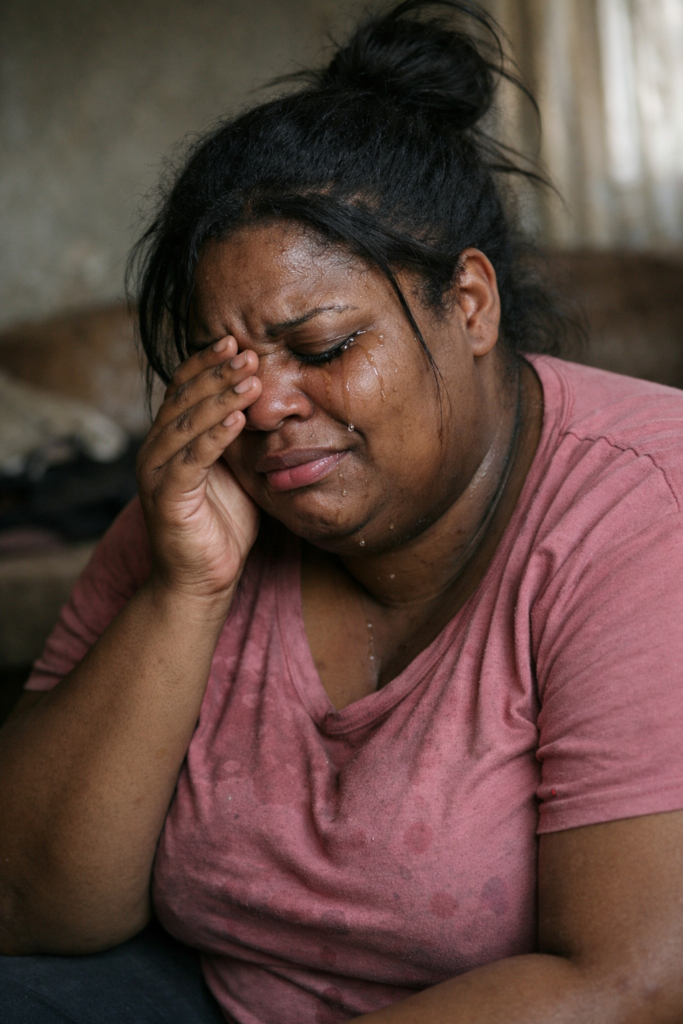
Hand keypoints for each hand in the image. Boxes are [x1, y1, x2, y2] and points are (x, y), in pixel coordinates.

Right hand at [136, 336, 262, 603]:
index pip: (185, 390)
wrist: (203, 582)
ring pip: (188, 423)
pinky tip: (238, 418)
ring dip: (220, 397)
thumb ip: (242, 440)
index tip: (238, 341)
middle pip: (184, 399)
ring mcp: (158, 473)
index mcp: (171, 440)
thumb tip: (271, 405)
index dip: (208, 364)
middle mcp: (157, 450)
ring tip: (250, 377)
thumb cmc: (224, 528)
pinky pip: (192, 459)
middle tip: (248, 350)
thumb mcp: (238, 473)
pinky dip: (215, 436)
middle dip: (217, 373)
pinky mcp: (166, 497)